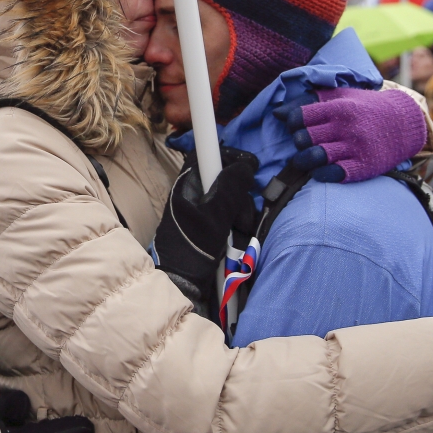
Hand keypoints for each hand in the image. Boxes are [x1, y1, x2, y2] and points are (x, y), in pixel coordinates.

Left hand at [151, 146, 258, 313]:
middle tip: (240, 214)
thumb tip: (247, 164)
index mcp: (188, 182)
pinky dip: (237, 224)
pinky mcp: (210, 224)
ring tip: (237, 231)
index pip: (208, 153)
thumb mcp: (216, 213)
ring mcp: (202, 208)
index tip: (249, 167)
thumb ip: (232, 186)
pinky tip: (236, 236)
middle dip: (240, 195)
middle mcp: (194, 191)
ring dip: (241, 213)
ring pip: (232, 198)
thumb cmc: (195, 244)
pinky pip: (230, 214)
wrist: (184, 279)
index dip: (230, 156)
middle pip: (226, 178)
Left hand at [276, 87, 427, 182]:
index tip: (300, 126)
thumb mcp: (339, 96)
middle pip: (303, 139)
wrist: (404, 123)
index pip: (298, 118)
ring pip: (314, 158)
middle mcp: (347, 127)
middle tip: (306, 143)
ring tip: (308, 158)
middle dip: (299, 142)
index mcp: (338, 106)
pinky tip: (322, 169)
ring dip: (304, 161)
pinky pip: (332, 174)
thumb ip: (307, 101)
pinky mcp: (363, 166)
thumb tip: (276, 113)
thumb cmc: (365, 108)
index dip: (293, 124)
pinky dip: (320, 174)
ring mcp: (355, 148)